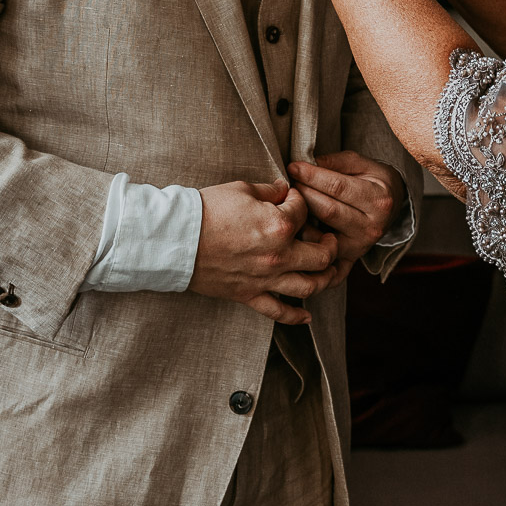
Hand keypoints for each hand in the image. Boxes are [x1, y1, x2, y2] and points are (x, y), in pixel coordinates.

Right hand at [188, 178, 339, 322]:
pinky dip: (296, 316)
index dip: (300, 200)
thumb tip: (284, 190)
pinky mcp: (249, 295)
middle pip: (322, 255)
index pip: (304, 211)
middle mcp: (279, 256)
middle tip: (327, 237)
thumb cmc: (206, 210)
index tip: (291, 198)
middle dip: (330, 243)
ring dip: (326, 279)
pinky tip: (307, 315)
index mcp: (279, 226)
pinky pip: (278, 311)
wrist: (175, 239)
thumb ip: (269, 191)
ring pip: (310, 286)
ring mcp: (265, 279)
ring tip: (330, 271)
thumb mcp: (241, 189)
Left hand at [287, 151, 404, 268]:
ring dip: (300, 217)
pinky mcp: (349, 259)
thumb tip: (305, 164)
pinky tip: (296, 225)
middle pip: (327, 210)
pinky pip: (319, 252)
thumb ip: (335, 162)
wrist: (393, 208)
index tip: (292, 166)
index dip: (311, 175)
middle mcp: (372, 227)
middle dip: (303, 194)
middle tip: (289, 182)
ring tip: (290, 202)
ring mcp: (360, 246)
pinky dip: (305, 239)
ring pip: (320, 233)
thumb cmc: (373, 181)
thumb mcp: (361, 163)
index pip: (338, 186)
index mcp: (379, 200)